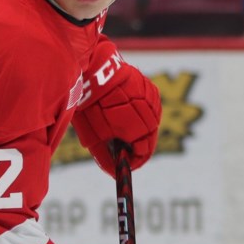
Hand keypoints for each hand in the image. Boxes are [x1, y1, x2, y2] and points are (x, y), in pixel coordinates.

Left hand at [72, 41, 160, 177]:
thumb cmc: (90, 105)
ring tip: (120, 127)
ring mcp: (153, 101)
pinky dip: (140, 113)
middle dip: (134, 145)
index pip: (143, 153)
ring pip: (151, 123)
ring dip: (139, 128)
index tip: (125, 165)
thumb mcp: (92, 136)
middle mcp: (151, 116)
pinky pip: (150, 107)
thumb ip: (105, 156)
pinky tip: (126, 111)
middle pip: (148, 139)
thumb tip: (113, 171)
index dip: (133, 161)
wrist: (92, 72)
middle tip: (119, 147)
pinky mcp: (151, 88)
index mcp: (138, 129)